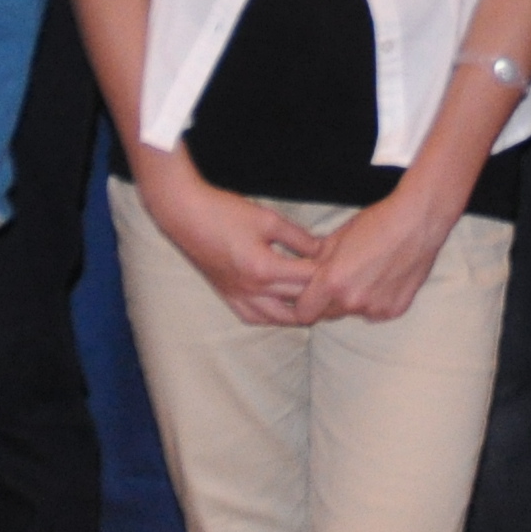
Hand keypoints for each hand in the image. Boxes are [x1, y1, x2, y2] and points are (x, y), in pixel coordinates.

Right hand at [139, 152, 321, 325]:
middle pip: (297, 303)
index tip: (345, 269)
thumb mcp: (268, 219)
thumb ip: (298, 237)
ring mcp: (237, 296)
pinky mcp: (226, 296)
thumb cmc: (225, 212)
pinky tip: (282, 309)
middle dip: (320, 298)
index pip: (307, 280)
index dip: (329, 275)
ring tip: (315, 303)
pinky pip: (254, 318)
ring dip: (298, 313)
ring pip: (276, 319)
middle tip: (338, 290)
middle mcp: (251, 290)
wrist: (185, 216)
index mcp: (264, 269)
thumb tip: (322, 249)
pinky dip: (272, 317)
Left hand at [296, 179, 463, 325]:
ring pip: (352, 313)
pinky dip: (375, 301)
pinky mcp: (394, 310)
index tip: (308, 295)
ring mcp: (375, 309)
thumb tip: (301, 273)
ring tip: (365, 274)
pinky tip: (384, 278)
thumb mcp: (336, 238)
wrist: (418, 221)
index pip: (303, 313)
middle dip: (326, 302)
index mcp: (332, 282)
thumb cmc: (377, 222)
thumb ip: (316, 262)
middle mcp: (352, 301)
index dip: (303, 304)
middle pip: (326, 315)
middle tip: (337, 281)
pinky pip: (375, 312)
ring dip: (352, 301)